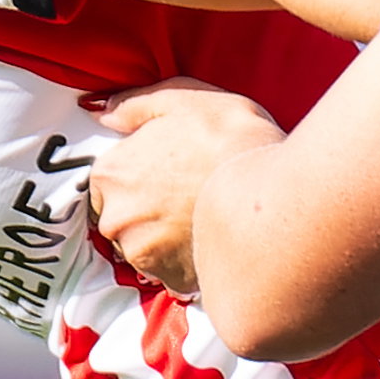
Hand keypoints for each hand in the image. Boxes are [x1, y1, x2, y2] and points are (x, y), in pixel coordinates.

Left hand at [85, 83, 280, 291]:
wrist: (276, 192)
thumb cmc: (231, 140)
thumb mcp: (182, 100)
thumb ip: (134, 106)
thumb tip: (104, 112)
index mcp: (111, 173)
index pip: (106, 179)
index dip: (135, 173)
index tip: (162, 171)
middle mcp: (116, 219)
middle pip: (120, 215)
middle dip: (145, 207)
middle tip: (185, 191)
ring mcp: (142, 253)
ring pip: (143, 245)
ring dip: (163, 235)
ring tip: (198, 214)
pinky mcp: (171, 278)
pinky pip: (169, 270)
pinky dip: (184, 258)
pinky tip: (207, 236)